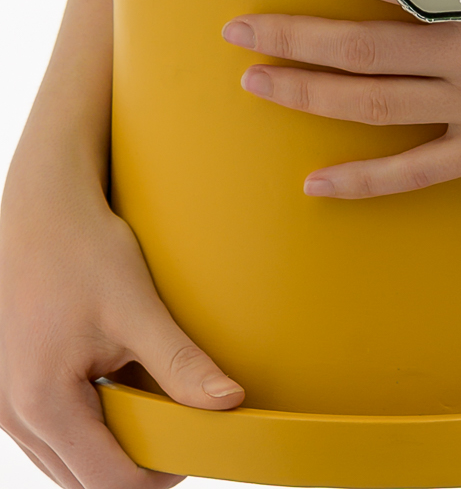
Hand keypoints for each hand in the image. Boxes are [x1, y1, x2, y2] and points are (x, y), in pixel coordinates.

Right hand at [0, 168, 243, 488]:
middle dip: (136, 466)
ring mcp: (3, 406)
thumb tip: (230, 402)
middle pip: (84, 481)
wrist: (42, 207)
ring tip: (155, 405)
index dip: (161, 474)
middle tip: (183, 429)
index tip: (200, 446)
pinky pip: (51, 435)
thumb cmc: (84, 249)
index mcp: (43, 404)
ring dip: (110, 449)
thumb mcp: (138, 306)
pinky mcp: (7, 390)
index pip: (109, 481)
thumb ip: (180, 362)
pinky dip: (88, 428)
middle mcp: (13, 416)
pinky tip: (120, 389)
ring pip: (65, 463)